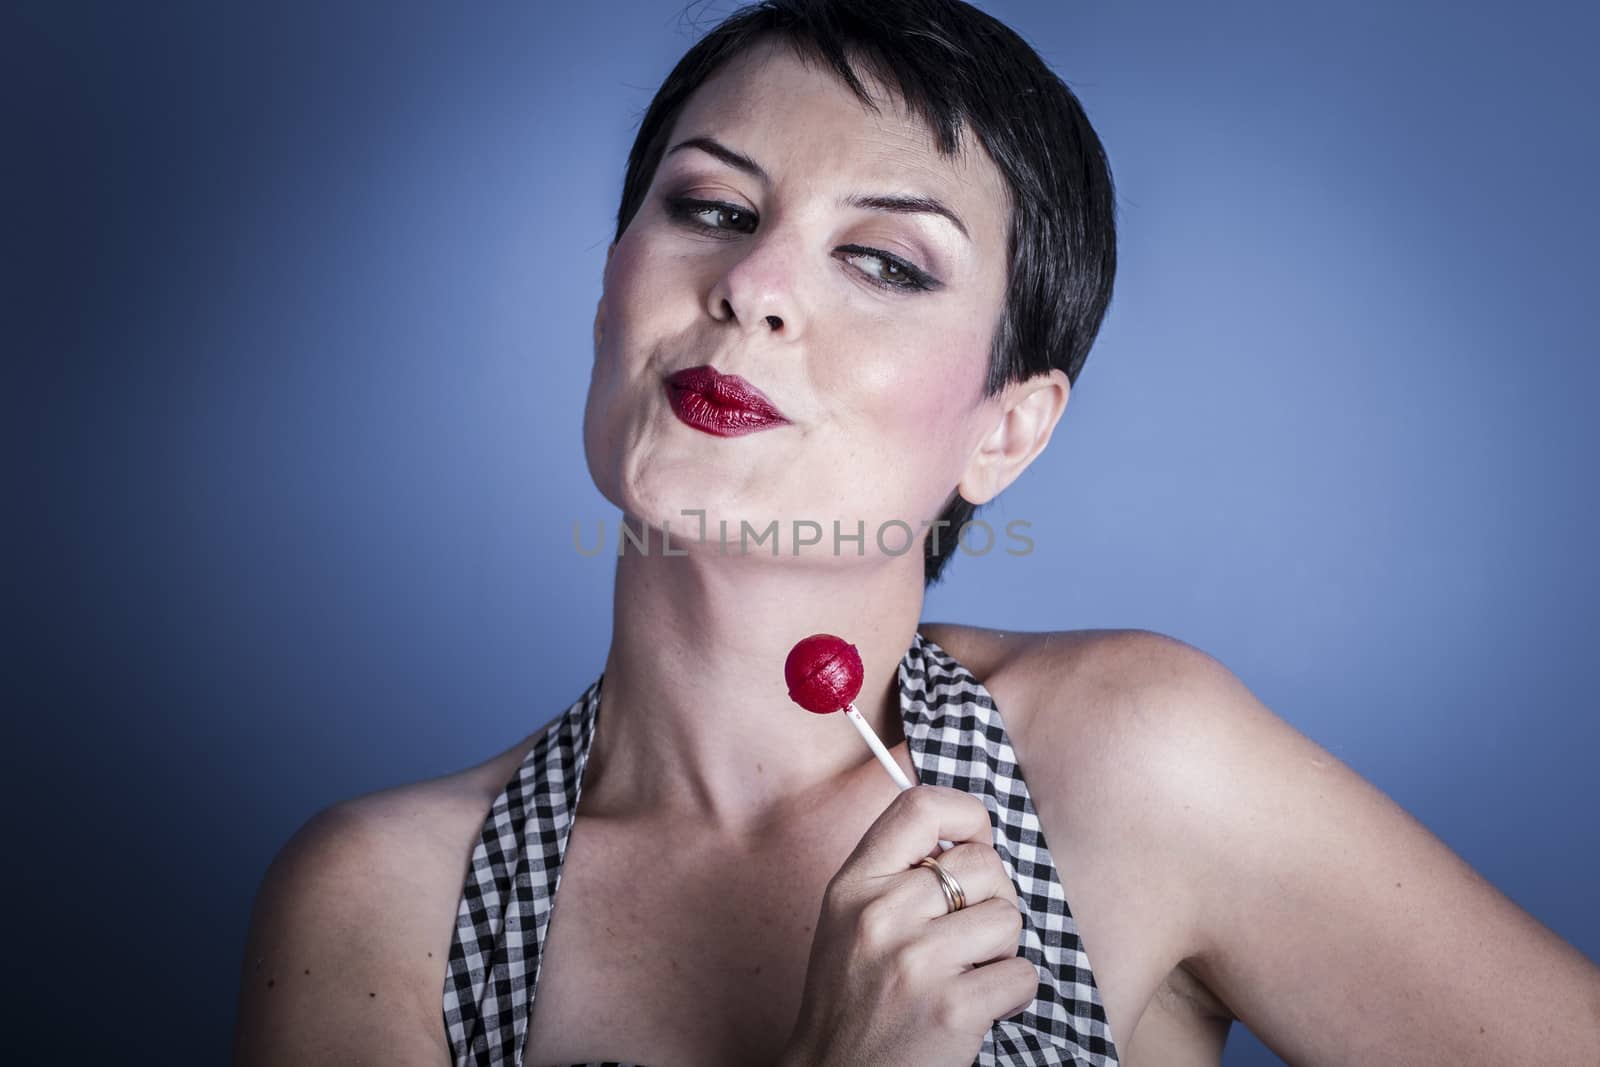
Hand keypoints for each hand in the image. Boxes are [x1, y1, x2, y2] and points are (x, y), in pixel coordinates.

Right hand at [780, 785, 1037, 1065]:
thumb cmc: (853, 994)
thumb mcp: (850, 917)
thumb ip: (897, 871)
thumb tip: (974, 837)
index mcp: (855, 884)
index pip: (921, 807)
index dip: (966, 816)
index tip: (974, 843)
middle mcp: (882, 915)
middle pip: (983, 865)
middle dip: (991, 899)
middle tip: (967, 936)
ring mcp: (917, 961)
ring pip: (1009, 919)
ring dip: (1001, 950)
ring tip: (964, 973)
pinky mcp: (953, 1008)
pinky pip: (1023, 974)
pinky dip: (1011, 992)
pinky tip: (976, 1006)